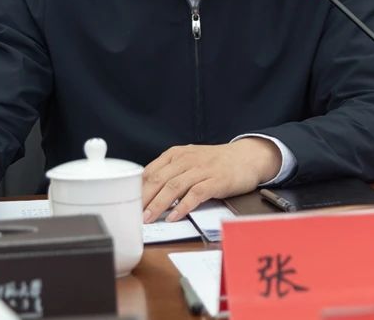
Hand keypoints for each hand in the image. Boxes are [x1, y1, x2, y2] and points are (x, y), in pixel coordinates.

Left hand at [141, 139, 280, 223]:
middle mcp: (186, 160)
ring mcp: (201, 170)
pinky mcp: (215, 181)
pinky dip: (182, 206)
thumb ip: (170, 172)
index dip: (137, 189)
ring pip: (174, 187)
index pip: (150, 171)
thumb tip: (147, 192)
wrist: (246, 157)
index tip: (126, 204)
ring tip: (148, 219)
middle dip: (143, 199)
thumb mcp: (189, 161)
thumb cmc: (215, 162)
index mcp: (176, 154)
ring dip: (158, 204)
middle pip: (158, 180)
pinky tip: (174, 217)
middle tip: (132, 215)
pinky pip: (195, 194)